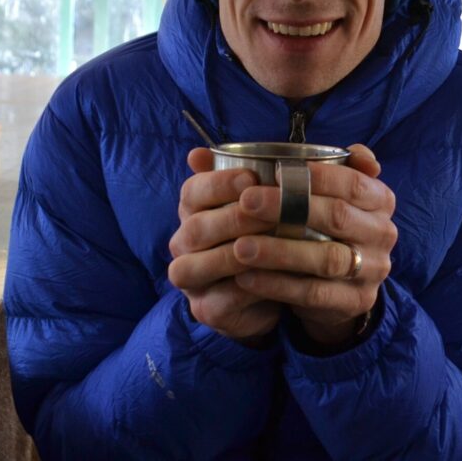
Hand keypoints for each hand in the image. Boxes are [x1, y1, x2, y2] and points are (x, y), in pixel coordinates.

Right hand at [168, 148, 281, 342]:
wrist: (268, 289)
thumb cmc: (261, 234)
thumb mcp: (256, 202)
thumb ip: (240, 174)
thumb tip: (199, 152)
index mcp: (192, 211)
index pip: (192, 191)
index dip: (219, 183)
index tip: (251, 176)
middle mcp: (183, 244)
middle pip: (196, 228)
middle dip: (233, 217)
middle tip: (267, 210)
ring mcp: (192, 280)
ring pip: (203, 263)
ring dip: (240, 251)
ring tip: (274, 241)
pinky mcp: (207, 309)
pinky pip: (224, 298)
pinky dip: (252, 286)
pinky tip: (277, 275)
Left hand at [232, 144, 396, 344]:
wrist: (341, 284)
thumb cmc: (321, 224)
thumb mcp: (319, 193)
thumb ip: (281, 168)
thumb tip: (202, 152)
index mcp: (379, 198)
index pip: (352, 181)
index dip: (316, 176)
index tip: (273, 171)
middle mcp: (383, 232)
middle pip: (337, 215)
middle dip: (288, 207)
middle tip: (246, 201)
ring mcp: (373, 269)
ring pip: (325, 258)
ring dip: (279, 251)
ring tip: (240, 246)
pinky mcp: (355, 301)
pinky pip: (313, 293)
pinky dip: (277, 285)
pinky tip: (245, 276)